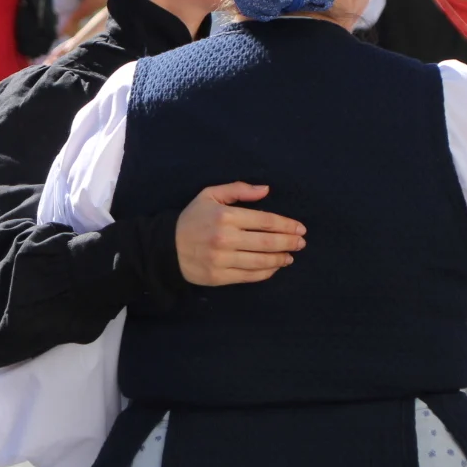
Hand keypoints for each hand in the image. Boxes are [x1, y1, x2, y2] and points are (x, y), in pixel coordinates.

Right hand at [174, 182, 305, 287]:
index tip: (300, 228)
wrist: (166, 248)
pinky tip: (274, 267)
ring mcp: (223, 259)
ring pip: (261, 261)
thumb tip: (266, 190)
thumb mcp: (209, 195)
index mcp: (225, 215)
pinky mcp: (219, 277)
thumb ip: (238, 189)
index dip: (286, 225)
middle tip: (301, 243)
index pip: (265, 220)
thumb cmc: (192, 219)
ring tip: (290, 256)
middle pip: (267, 242)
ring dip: (280, 258)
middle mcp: (225, 238)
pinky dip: (266, 272)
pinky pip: (250, 276)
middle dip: (289, 242)